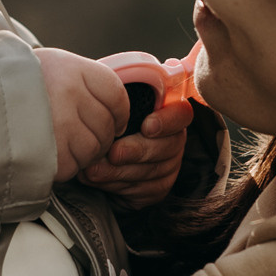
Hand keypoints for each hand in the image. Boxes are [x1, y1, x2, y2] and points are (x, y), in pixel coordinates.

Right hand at [36, 46, 131, 179]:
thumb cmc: (13, 85)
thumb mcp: (49, 67)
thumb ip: (82, 83)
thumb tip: (117, 115)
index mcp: (71, 68)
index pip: (116, 94)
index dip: (120, 112)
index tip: (115, 121)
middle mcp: (68, 93)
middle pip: (107, 125)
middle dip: (101, 136)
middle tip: (82, 137)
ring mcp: (59, 123)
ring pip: (94, 148)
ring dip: (85, 153)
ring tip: (65, 147)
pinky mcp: (48, 152)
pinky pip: (74, 166)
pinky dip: (67, 167)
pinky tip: (52, 156)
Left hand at [78, 49, 194, 206]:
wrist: (95, 155)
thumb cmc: (105, 123)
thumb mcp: (109, 104)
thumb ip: (117, 95)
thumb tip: (109, 84)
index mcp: (166, 113)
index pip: (182, 114)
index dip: (168, 120)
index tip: (147, 125)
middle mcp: (173, 140)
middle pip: (168, 147)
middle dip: (138, 151)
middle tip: (113, 152)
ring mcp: (168, 166)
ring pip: (151, 172)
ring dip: (119, 171)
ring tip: (93, 169)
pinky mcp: (156, 189)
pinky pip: (143, 190)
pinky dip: (118, 187)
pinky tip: (98, 180)